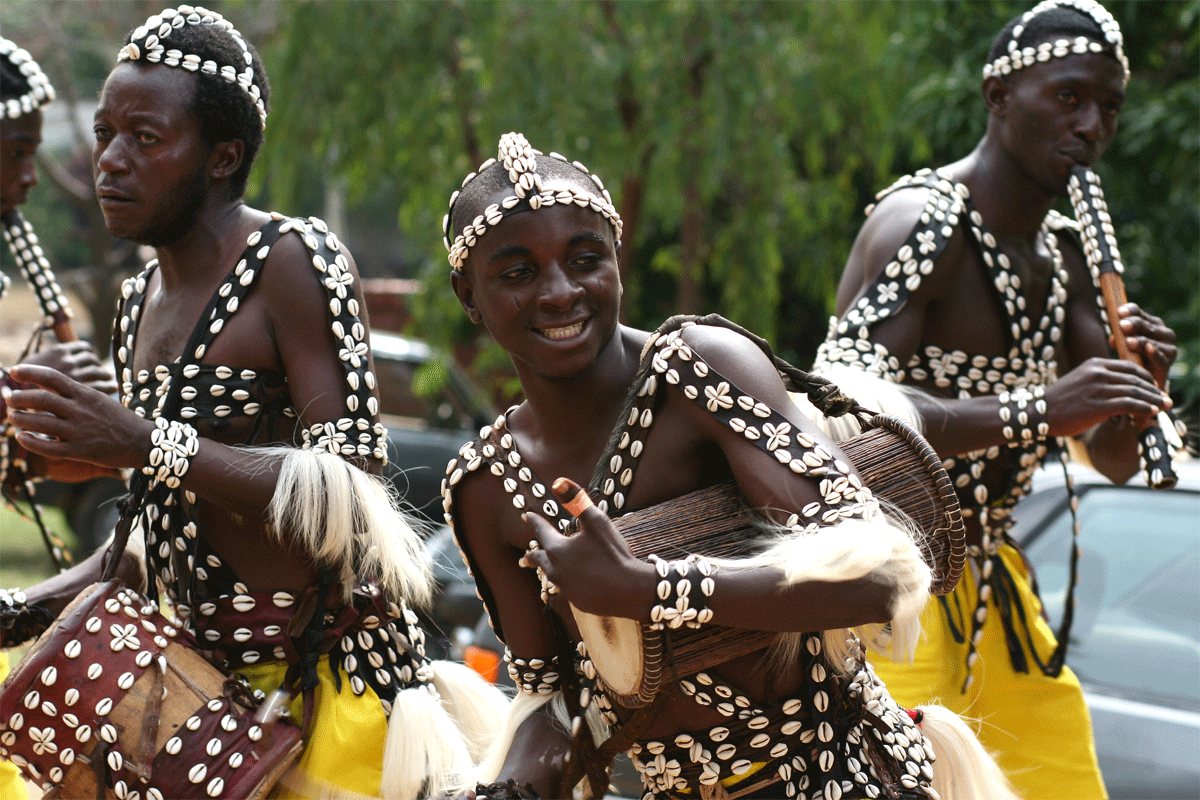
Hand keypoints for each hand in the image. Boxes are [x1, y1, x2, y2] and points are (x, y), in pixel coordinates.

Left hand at [6, 363, 151, 470]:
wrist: (142, 441)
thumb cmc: (118, 419)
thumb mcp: (99, 399)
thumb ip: (75, 394)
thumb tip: (47, 387)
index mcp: (86, 394)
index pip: (53, 377)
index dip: (30, 373)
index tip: (13, 371)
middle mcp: (80, 410)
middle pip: (40, 399)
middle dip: (18, 398)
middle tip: (10, 399)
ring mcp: (79, 431)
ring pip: (39, 423)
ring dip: (20, 419)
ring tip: (12, 417)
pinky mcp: (80, 451)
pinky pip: (48, 447)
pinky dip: (31, 441)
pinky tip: (22, 437)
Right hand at [20, 342, 117, 394]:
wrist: (19, 394)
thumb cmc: (27, 380)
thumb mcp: (39, 362)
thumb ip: (54, 359)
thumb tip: (69, 356)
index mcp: (60, 351)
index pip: (83, 347)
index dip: (90, 352)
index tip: (92, 358)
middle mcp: (69, 361)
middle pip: (92, 359)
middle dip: (97, 364)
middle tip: (102, 370)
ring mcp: (76, 375)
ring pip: (98, 371)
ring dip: (105, 374)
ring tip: (108, 377)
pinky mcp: (82, 390)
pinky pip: (102, 385)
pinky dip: (109, 385)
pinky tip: (113, 386)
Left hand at [519, 478, 652, 619]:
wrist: (629, 590)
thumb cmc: (613, 553)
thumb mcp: (597, 522)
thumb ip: (577, 500)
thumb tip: (558, 481)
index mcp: (557, 549)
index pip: (541, 532)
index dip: (534, 521)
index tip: (527, 516)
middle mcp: (555, 570)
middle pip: (538, 560)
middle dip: (532, 555)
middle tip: (526, 556)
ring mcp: (565, 588)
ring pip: (551, 576)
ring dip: (549, 569)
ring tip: (548, 567)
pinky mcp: (576, 601)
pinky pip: (566, 589)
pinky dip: (566, 582)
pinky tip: (573, 581)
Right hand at [1046, 356, 1170, 436]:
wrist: (1037, 412)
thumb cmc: (1057, 401)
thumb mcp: (1079, 381)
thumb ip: (1098, 381)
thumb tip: (1119, 390)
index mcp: (1094, 364)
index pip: (1129, 367)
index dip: (1146, 377)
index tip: (1154, 387)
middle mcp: (1098, 373)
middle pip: (1136, 379)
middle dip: (1154, 390)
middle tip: (1165, 399)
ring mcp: (1098, 389)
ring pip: (1136, 391)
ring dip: (1154, 400)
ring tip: (1163, 407)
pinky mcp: (1098, 406)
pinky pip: (1130, 405)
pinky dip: (1144, 408)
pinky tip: (1151, 413)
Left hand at [1115, 303, 1176, 388]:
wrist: (1143, 379)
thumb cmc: (1132, 357)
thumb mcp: (1122, 345)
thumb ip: (1118, 339)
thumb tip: (1112, 338)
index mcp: (1152, 324)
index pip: (1139, 313)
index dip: (1130, 311)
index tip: (1119, 312)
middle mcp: (1164, 334)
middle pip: (1147, 326)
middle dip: (1134, 325)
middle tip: (1122, 326)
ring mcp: (1168, 349)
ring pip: (1153, 342)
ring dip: (1141, 341)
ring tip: (1129, 341)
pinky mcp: (1167, 364)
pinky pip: (1161, 359)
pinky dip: (1155, 353)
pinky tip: (1149, 349)